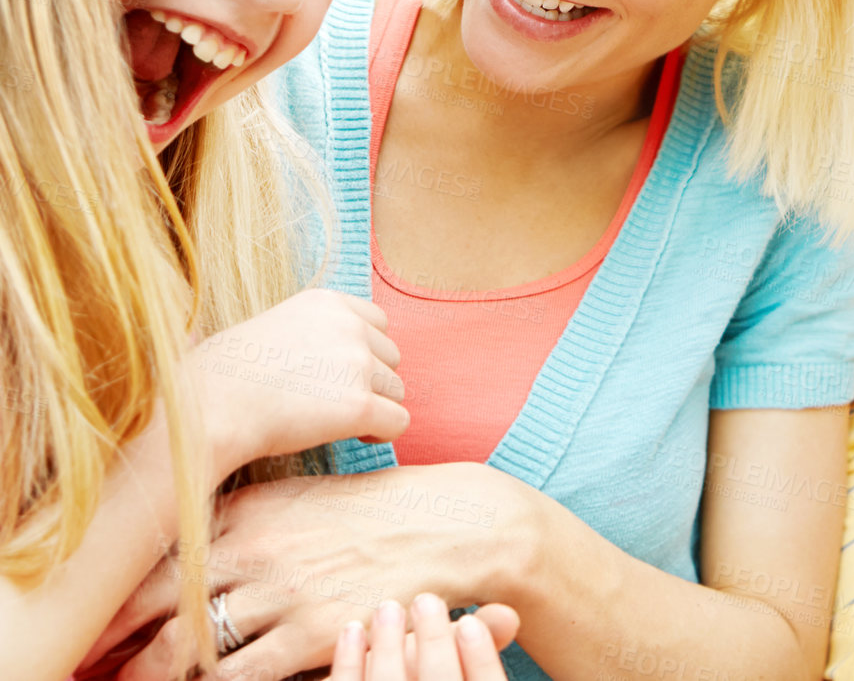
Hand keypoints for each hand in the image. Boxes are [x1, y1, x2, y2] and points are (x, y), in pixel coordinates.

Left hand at [88, 465, 520, 680]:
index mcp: (251, 508)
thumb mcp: (304, 498)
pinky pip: (239, 677)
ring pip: (185, 645)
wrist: (451, 523)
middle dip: (115, 634)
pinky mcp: (313, 632)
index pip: (159, 548)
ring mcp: (282, 590)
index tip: (97, 610)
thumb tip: (196, 538)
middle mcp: (255, 546)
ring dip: (150, 672)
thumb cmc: (379, 511)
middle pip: (154, 597)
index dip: (118, 586)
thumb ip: (249, 517)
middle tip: (95, 658)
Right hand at [194, 287, 408, 479]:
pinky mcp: (358, 404)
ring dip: (374, 407)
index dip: (364, 352)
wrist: (207, 410)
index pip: (378, 322)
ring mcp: (356, 364)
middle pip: (391, 357)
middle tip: (333, 403)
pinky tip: (356, 437)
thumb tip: (316, 354)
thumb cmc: (221, 378)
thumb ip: (306, 333)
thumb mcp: (268, 330)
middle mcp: (348, 326)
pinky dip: (382, 432)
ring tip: (336, 422)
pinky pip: (398, 421)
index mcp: (326, 302)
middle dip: (370, 381)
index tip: (337, 375)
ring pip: (396, 390)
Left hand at [330, 595, 516, 680]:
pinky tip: (353, 630)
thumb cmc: (427, 675)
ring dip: (387, 646)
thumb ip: (484, 647)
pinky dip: (347, 660)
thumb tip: (507, 614)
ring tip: (388, 607)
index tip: (470, 622)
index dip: (482, 660)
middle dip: (434, 643)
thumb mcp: (463, 669)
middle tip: (426, 601)